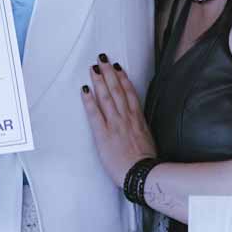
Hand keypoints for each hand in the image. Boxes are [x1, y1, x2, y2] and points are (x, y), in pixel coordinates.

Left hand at [81, 56, 155, 186]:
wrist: (142, 173)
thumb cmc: (145, 162)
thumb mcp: (147, 140)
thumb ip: (140, 128)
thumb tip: (137, 124)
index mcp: (138, 119)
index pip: (130, 93)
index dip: (123, 79)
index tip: (118, 67)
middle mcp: (126, 118)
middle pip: (117, 90)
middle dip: (109, 73)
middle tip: (102, 58)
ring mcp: (115, 124)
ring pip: (107, 97)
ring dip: (100, 81)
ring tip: (94, 68)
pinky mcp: (104, 134)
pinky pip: (95, 113)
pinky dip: (89, 100)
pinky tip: (84, 89)